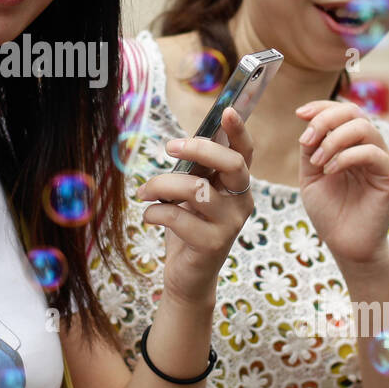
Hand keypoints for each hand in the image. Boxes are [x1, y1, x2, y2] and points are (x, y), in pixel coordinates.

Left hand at [136, 108, 255, 305]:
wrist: (187, 277)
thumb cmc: (187, 228)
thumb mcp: (191, 196)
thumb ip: (193, 173)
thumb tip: (181, 143)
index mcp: (237, 187)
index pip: (245, 153)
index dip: (239, 131)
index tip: (227, 110)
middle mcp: (241, 203)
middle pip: (232, 165)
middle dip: (199, 149)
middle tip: (169, 147)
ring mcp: (230, 225)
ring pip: (196, 189)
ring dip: (161, 184)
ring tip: (143, 192)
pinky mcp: (213, 244)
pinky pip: (178, 216)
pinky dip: (155, 212)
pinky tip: (149, 216)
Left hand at [296, 100, 388, 270]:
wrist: (344, 243)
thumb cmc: (329, 210)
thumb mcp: (311, 174)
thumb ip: (311, 148)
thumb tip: (308, 121)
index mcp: (352, 144)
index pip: (343, 111)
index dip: (322, 106)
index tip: (299, 113)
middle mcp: (370, 147)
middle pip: (354, 112)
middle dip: (325, 120)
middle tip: (306, 141)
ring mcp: (382, 160)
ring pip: (364, 128)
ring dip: (333, 140)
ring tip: (317, 162)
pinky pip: (373, 153)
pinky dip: (347, 157)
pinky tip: (330, 171)